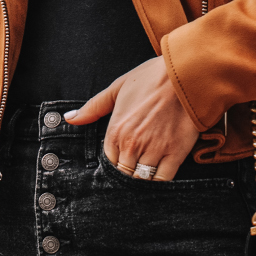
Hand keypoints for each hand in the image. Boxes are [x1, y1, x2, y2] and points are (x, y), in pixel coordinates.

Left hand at [65, 56, 199, 182]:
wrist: (186, 74)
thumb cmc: (152, 78)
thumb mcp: (118, 87)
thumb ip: (93, 107)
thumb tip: (70, 118)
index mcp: (115, 130)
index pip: (109, 161)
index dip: (116, 161)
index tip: (124, 156)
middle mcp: (131, 144)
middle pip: (124, 173)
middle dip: (129, 171)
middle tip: (137, 165)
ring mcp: (153, 150)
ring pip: (141, 179)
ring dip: (143, 177)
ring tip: (148, 169)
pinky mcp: (174, 154)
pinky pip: (162, 180)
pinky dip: (159, 182)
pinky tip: (161, 173)